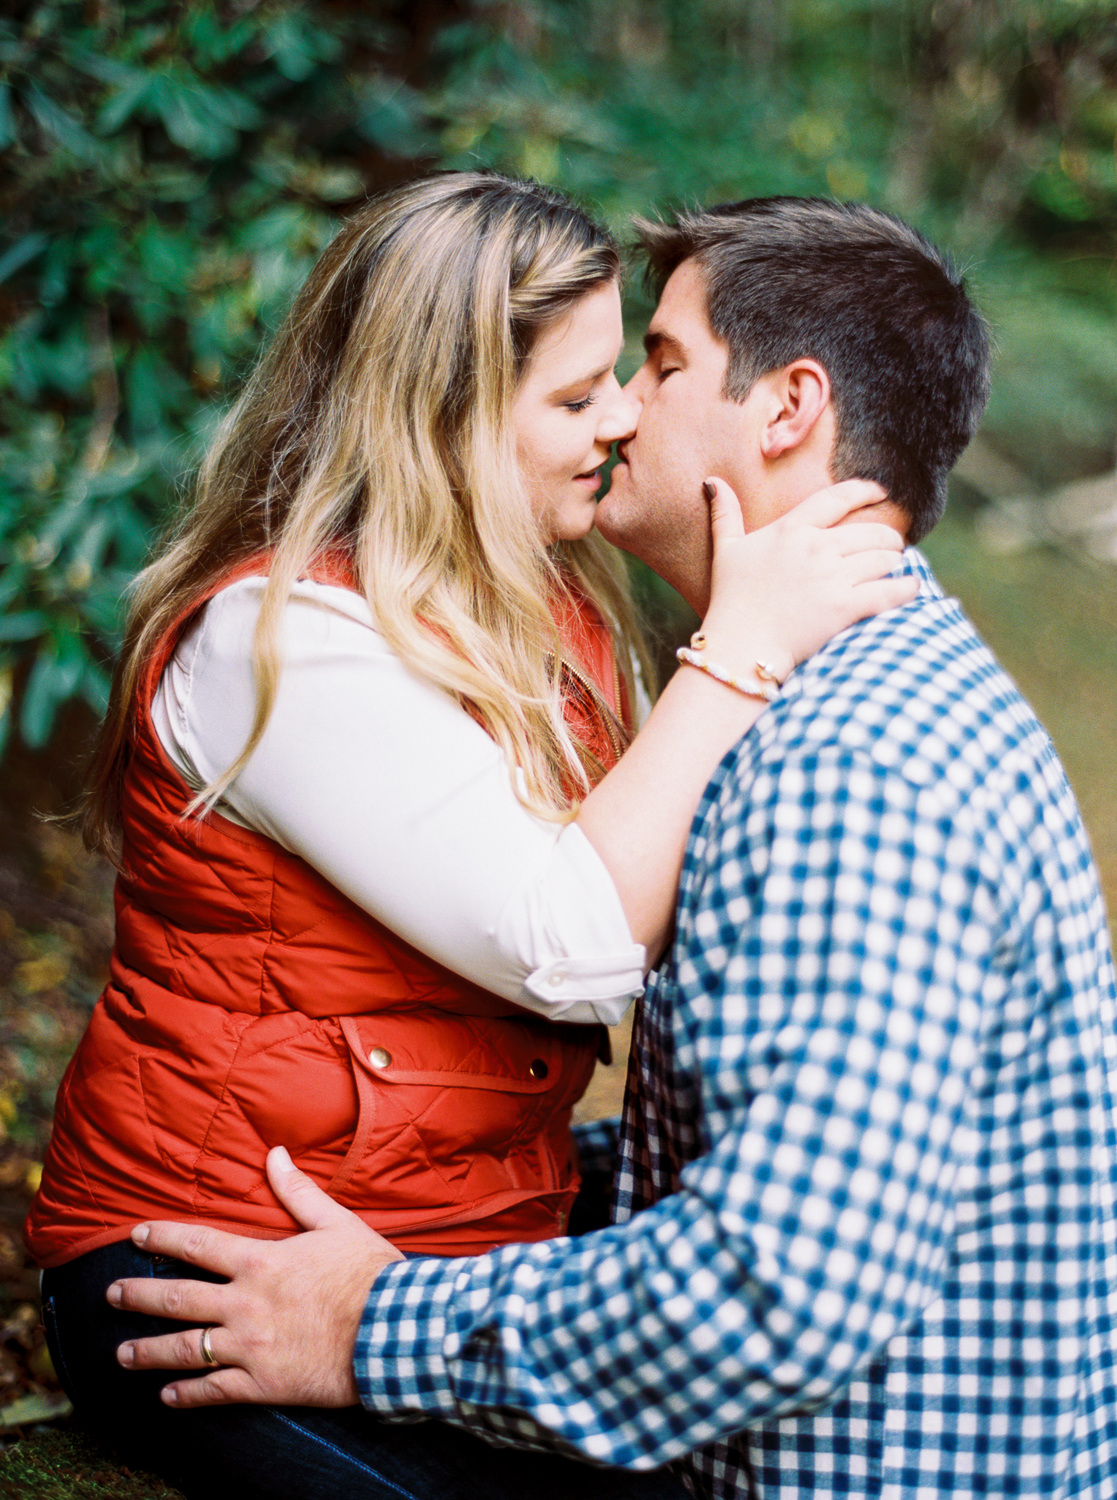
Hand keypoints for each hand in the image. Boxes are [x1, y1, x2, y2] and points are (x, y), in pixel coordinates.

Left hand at [107, 1146, 403, 1408]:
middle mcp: (245, 1304)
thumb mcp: (335, 1222)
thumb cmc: (369, 1272)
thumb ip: (298, 1191)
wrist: (393, 1329)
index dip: (163, 1237)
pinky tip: (167, 1397)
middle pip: (176, 1299)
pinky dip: (187, 1395)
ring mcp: (250, 1347)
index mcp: (260, 1261)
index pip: (198, 1244)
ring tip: (121, 1355)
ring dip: (148, 1352)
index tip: (135, 1234)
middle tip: (110, 1294)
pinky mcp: (263, 1383)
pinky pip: (214, 1391)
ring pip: (184, 1350)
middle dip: (138, 1295)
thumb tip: (274, 1154)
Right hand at [699, 478, 917, 683]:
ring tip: (896, 568)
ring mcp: (832, 577)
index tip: (881, 492)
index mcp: (791, 530)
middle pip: (870, 532)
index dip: (864, 491)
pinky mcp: (845, 607)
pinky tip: (912, 587)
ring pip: (883, 559)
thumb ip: (725, 515)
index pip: (837, 498)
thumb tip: (713, 482)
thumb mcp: (725, 551)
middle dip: (887, 538)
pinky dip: (905, 588)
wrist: (740, 646)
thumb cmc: (730, 600)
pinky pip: (889, 591)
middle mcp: (815, 548)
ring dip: (894, 562)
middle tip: (893, 545)